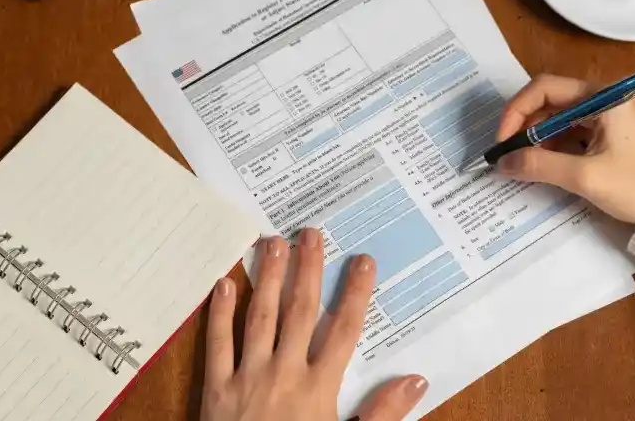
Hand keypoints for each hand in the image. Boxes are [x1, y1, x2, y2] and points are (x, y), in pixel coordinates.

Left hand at [201, 228, 428, 420]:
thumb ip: (383, 415)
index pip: (344, 330)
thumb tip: (417, 380)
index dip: (355, 293)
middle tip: (311, 232)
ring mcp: (248, 377)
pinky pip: (217, 344)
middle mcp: (285, 373)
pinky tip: (225, 284)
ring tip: (273, 243)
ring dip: (269, 278)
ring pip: (260, 317)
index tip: (363, 261)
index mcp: (320, 388)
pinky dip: (219, 313)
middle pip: (300, 312)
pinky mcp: (217, 388)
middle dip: (308, 270)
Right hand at [496, 74, 634, 223]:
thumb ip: (539, 165)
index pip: (545, 88)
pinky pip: (573, 128)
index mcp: (605, 95)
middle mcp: (608, 95)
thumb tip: (501, 163)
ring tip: (525, 164)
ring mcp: (611, 112)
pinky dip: (554, 144)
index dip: (517, 112)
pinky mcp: (612, 130)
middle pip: (551, 100)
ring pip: (559, 116)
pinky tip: (544, 164)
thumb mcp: (583, 177)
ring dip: (538, 137)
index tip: (503, 142)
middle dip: (525, 126)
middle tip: (509, 155)